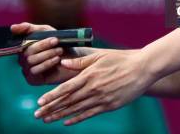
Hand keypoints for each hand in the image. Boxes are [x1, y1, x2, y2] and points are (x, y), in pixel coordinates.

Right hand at [11, 22, 83, 85]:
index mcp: (23, 46)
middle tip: (56, 41)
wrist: (74, 59)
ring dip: (47, 54)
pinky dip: (46, 64)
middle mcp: (22, 58)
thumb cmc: (58, 43)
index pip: (19, 40)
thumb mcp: (45, 31)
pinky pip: (34, 71)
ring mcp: (26, 69)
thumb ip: (29, 28)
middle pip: (26, 51)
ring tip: (59, 50)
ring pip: (31, 61)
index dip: (26, 34)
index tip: (42, 34)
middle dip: (43, 45)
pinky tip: (57, 60)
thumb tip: (12, 27)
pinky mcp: (32, 80)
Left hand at [34, 49, 156, 125]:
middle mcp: (93, 89)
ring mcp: (101, 99)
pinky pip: (90, 114)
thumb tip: (62, 63)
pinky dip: (77, 119)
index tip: (39, 102)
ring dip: (60, 116)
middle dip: (51, 109)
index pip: (66, 88)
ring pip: (76, 109)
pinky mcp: (109, 105)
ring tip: (47, 120)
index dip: (52, 96)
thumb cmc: (120, 59)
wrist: (142, 69)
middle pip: (68, 101)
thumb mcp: (99, 56)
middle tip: (37, 115)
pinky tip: (67, 122)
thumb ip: (80, 63)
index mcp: (89, 75)